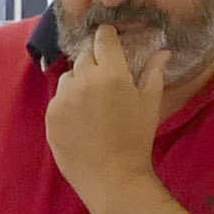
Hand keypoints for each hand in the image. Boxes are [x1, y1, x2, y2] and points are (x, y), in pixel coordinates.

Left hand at [42, 22, 168, 195]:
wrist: (112, 177)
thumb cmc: (136, 140)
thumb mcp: (150, 104)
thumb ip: (153, 72)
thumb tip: (163, 51)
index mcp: (113, 74)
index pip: (103, 39)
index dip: (106, 36)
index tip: (108, 39)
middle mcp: (85, 81)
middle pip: (85, 56)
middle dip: (94, 62)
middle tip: (104, 80)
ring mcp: (64, 98)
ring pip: (68, 77)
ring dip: (78, 82)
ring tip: (91, 104)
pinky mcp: (51, 116)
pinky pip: (58, 99)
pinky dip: (67, 103)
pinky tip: (80, 120)